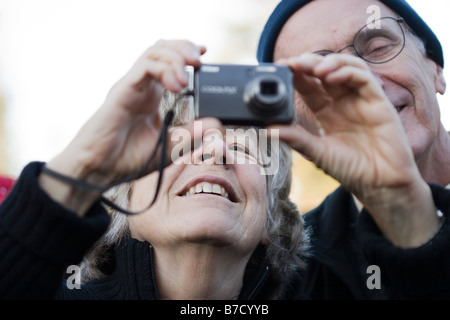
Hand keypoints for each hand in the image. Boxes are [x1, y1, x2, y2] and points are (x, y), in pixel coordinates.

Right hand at [39, 39, 206, 214]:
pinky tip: (176, 85)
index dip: (187, 52)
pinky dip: (164, 70)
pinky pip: (144, 67)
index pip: (170, 61)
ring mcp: (132, 86)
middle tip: (200, 61)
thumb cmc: (129, 158)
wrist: (100, 169)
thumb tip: (216, 124)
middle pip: (163, 48)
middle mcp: (143, 86)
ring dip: (177, 57)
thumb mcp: (171, 146)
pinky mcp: (122, 91)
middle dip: (185, 47)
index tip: (206, 55)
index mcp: (153, 95)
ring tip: (188, 77)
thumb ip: (193, 135)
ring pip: (154, 51)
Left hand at [270, 53, 439, 246]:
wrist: (380, 184)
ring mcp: (360, 99)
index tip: (280, 67)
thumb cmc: (351, 169)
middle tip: (293, 63)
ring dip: (328, 63)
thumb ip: (295, 138)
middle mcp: (342, 102)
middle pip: (325, 72)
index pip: (308, 85)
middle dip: (308, 63)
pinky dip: (347, 72)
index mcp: (325, 111)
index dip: (295, 74)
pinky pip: (364, 79)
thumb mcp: (316, 152)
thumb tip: (267, 130)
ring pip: (345, 67)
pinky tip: (332, 77)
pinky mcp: (378, 101)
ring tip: (313, 68)